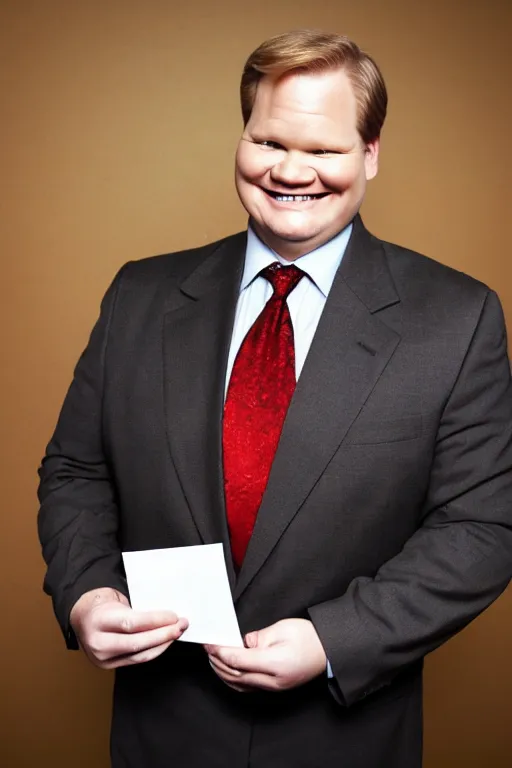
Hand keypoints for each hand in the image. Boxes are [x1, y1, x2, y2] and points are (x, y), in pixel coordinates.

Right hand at [69, 587, 187, 668]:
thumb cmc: (102, 605)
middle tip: (181, 625)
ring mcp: (102, 658)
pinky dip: (154, 650)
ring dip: (163, 644)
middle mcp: (98, 642)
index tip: (173, 616)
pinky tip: (165, 642)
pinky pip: (137, 659)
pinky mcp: (108, 666)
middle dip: (164, 634)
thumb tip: (167, 612)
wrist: (82, 618)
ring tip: (177, 632)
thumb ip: (137, 608)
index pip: (132, 623)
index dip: (155, 620)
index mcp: (98, 620)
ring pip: (140, 654)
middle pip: (137, 642)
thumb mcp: (116, 599)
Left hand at [206, 618, 326, 692]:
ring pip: (240, 685)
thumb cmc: (308, 637)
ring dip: (223, 672)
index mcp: (275, 664)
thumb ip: (257, 638)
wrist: (328, 651)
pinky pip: (248, 688)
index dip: (221, 652)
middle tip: (208, 649)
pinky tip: (227, 670)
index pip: (238, 660)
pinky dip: (233, 680)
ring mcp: (274, 688)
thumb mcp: (281, 629)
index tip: (210, 644)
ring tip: (213, 658)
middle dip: (218, 662)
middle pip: (236, 675)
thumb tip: (241, 643)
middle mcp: (273, 681)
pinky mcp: (275, 689)